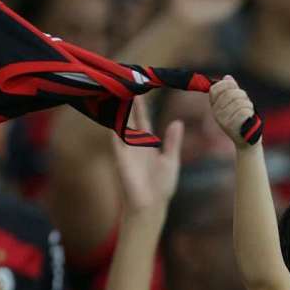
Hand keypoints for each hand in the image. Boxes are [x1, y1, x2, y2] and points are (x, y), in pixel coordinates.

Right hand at [113, 97, 183, 213]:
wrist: (151, 206)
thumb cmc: (161, 187)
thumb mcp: (170, 160)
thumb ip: (172, 141)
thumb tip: (177, 121)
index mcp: (147, 144)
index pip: (143, 119)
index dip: (141, 105)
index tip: (139, 89)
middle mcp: (134, 145)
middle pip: (129, 118)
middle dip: (127, 102)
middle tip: (124, 82)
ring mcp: (126, 151)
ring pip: (120, 125)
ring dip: (118, 110)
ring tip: (116, 91)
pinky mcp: (121, 159)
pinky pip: (115, 140)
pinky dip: (114, 128)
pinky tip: (112, 113)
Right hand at [209, 76, 255, 147]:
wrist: (247, 140)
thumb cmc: (242, 120)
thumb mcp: (236, 103)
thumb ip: (232, 90)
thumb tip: (227, 78)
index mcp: (215, 106)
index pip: (215, 89)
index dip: (227, 85)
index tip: (235, 89)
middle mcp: (217, 113)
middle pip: (230, 93)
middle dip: (242, 96)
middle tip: (245, 104)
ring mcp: (223, 120)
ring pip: (239, 101)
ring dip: (248, 105)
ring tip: (247, 113)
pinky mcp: (232, 126)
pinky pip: (244, 111)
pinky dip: (250, 113)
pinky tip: (249, 118)